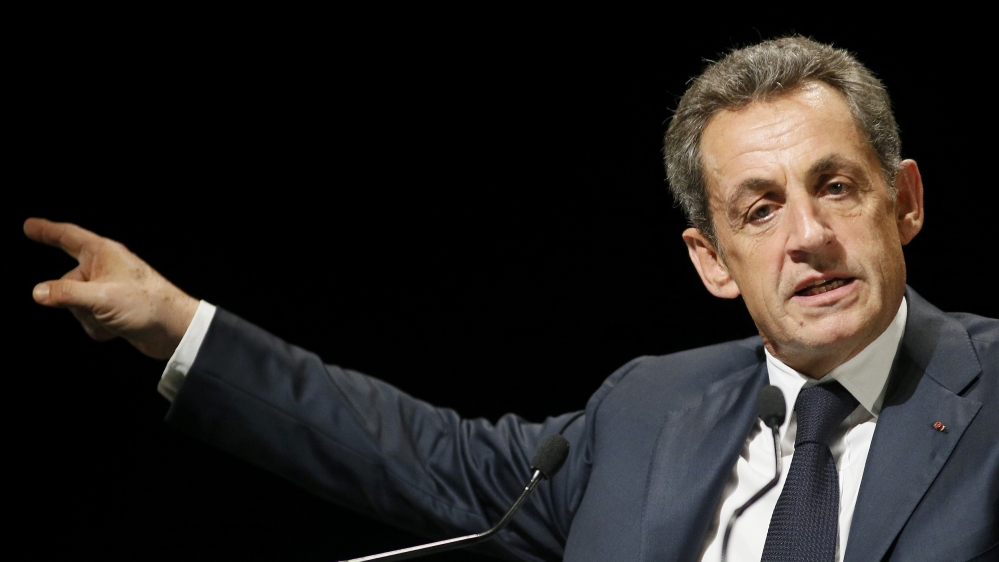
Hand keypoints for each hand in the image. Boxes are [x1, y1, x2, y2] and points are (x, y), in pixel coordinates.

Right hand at [24, 218, 199, 359]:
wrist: (175, 330)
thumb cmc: (146, 305)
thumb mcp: (100, 298)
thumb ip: (66, 293)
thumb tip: (38, 292)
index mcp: (104, 254)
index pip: (68, 237)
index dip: (47, 231)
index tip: (29, 225)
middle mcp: (105, 268)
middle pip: (67, 282)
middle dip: (76, 303)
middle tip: (101, 308)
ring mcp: (109, 290)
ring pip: (76, 305)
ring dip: (89, 318)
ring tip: (114, 319)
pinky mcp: (114, 309)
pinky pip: (90, 319)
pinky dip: (98, 328)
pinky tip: (117, 329)